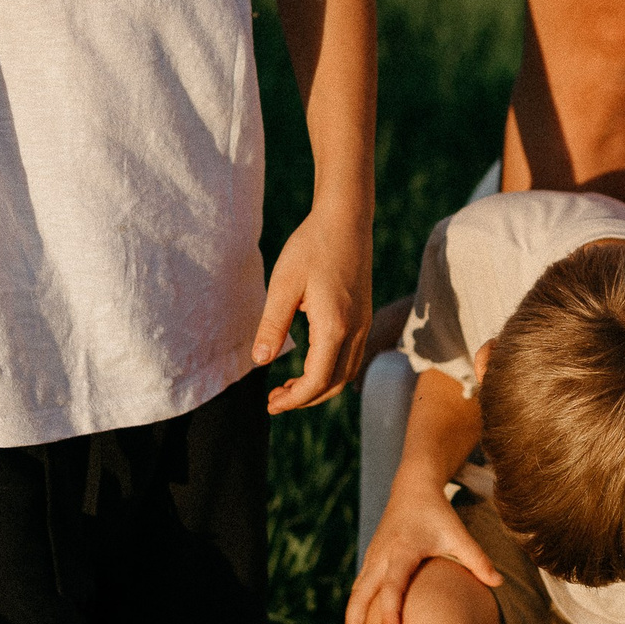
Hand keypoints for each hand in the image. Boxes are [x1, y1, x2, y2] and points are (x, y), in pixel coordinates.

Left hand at [252, 202, 371, 414]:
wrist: (346, 220)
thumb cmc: (312, 247)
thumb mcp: (283, 285)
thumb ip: (272, 325)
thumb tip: (260, 361)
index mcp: (334, 326)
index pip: (317, 381)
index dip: (294, 399)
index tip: (271, 403)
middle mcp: (355, 330)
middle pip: (334, 384)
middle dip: (305, 400)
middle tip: (275, 400)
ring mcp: (364, 325)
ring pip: (346, 374)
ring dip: (318, 388)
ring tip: (288, 387)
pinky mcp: (364, 317)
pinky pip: (351, 358)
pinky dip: (330, 372)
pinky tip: (308, 365)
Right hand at [338, 480, 501, 623]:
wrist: (412, 489)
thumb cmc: (437, 513)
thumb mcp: (458, 533)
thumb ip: (477, 559)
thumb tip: (500, 583)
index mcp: (403, 550)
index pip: (393, 585)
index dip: (390, 610)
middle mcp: (382, 556)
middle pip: (361, 594)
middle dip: (353, 623)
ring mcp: (372, 558)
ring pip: (356, 593)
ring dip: (349, 620)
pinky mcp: (370, 561)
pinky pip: (359, 589)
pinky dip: (355, 609)